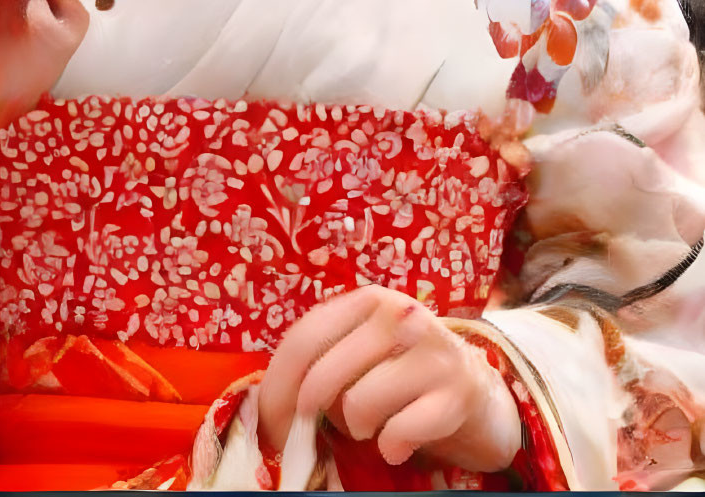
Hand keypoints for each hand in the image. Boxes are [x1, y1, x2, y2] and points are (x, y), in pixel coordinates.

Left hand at [257, 287, 521, 472]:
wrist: (478, 389)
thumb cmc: (402, 372)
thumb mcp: (362, 352)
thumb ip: (323, 362)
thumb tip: (273, 409)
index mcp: (367, 300)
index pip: (303, 338)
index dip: (278, 384)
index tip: (268, 420)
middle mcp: (399, 315)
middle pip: (324, 373)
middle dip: (305, 415)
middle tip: (308, 435)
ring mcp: (431, 351)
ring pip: (359, 404)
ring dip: (357, 427)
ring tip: (371, 425)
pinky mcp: (457, 393)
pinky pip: (399, 431)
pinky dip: (391, 446)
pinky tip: (397, 442)